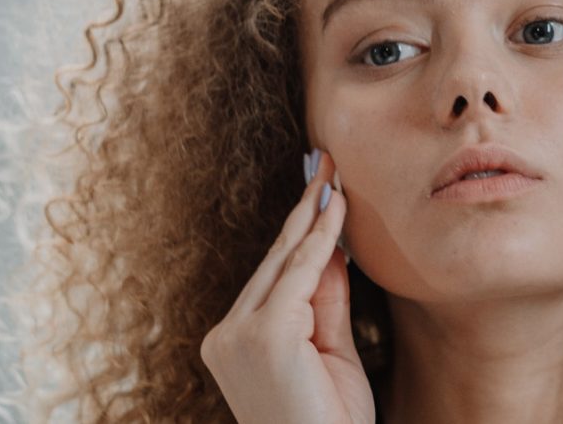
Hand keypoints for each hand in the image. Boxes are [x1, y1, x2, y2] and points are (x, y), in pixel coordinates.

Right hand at [201, 150, 373, 423]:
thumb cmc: (329, 422)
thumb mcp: (331, 353)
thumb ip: (326, 302)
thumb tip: (331, 249)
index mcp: (235, 342)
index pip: (275, 278)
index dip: (300, 234)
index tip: (321, 193)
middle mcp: (227, 335)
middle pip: (275, 263)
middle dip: (303, 212)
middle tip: (323, 163)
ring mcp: (238, 335)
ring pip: (284, 263)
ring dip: (311, 216)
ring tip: (332, 175)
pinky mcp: (261, 335)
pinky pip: (299, 274)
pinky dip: (320, 238)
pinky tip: (334, 207)